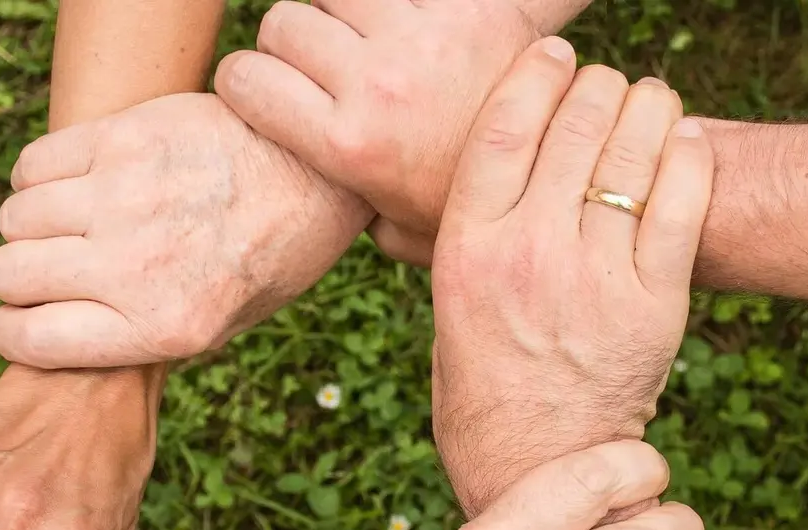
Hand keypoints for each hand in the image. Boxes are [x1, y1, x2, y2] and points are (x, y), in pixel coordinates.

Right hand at [0, 92, 370, 367]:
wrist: (316, 171)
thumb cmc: (269, 255)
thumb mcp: (222, 326)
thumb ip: (142, 338)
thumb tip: (60, 339)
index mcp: (163, 327)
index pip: (29, 340)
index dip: (13, 333)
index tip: (21, 322)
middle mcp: (137, 266)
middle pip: (10, 275)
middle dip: (19, 280)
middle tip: (51, 271)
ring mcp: (126, 197)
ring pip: (15, 218)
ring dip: (30, 227)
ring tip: (68, 225)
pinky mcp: (123, 138)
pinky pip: (33, 164)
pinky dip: (37, 179)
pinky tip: (74, 185)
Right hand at [215, 0, 591, 263]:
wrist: (562, 173)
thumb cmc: (473, 210)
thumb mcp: (401, 229)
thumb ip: (351, 212)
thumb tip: (321, 210)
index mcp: (347, 144)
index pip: (245, 79)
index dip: (244, 81)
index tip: (261, 90)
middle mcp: (374, 85)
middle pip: (283, 23)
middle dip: (290, 44)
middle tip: (319, 68)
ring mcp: (416, 38)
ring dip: (337, 11)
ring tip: (361, 41)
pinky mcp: (460, 7)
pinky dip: (385, 3)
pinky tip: (403, 26)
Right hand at [428, 42, 713, 515]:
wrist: (536, 467)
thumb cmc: (481, 387)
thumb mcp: (445, 307)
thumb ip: (453, 240)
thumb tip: (454, 177)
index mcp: (466, 250)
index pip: (503, 127)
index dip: (535, 74)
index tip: (554, 54)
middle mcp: (528, 254)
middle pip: (574, 125)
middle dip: (596, 86)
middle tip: (606, 84)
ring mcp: (594, 278)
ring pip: (632, 152)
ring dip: (647, 107)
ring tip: (649, 101)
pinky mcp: (654, 304)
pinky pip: (683, 202)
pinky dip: (689, 156)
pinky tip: (685, 140)